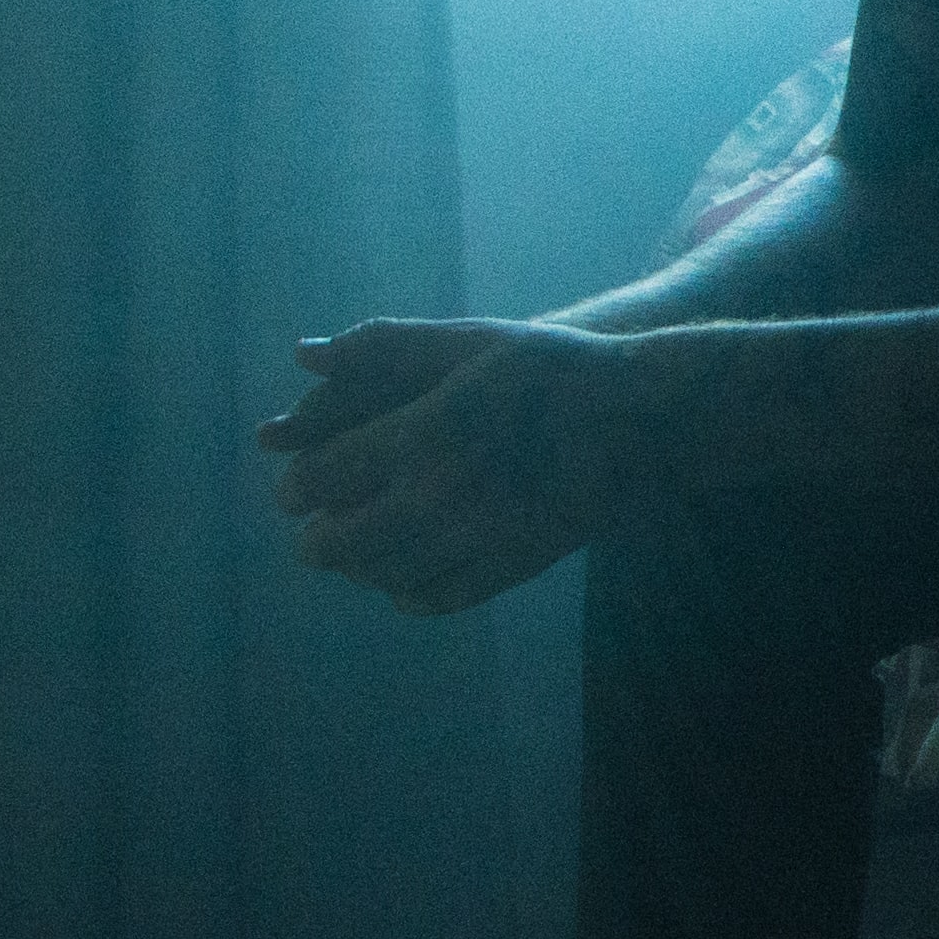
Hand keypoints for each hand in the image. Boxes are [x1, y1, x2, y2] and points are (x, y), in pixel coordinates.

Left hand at [259, 318, 645, 612]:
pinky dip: (408, 592)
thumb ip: (385, 345)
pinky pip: (435, 598)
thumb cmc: (550, 369)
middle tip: (315, 529)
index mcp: (423, 433)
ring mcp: (478, 538)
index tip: (296, 486)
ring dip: (358, 567)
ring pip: (382, 577)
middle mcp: (442, 495)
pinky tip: (407, 571)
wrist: (642, 420)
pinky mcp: (511, 567)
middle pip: (338, 544)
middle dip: (315, 539)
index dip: (295, 487)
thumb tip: (303, 354)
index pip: (320, 479)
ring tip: (360, 547)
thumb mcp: (471, 341)